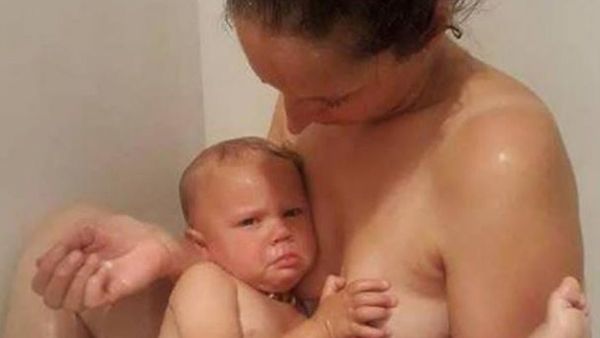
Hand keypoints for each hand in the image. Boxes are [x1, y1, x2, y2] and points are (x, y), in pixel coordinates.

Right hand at [31, 214, 174, 310]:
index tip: (66, 248)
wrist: (152, 240)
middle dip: (57, 273)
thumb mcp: (89, 229)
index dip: (46, 266)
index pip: (41, 281)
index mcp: (71, 269)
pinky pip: (88, 300)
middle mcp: (79, 284)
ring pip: (65, 303)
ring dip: (74, 277)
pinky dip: (92, 282)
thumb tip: (40, 261)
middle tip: (77, 255)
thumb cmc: (126, 233)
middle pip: (48, 297)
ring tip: (94, 259)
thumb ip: (65, 243)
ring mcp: (94, 291)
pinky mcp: (109, 296)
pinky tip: (105, 269)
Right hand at [312, 276, 396, 337]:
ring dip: (379, 312)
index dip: (374, 283)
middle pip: (365, 298)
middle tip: (395, 300)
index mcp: (343, 295)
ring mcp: (347, 318)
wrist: (315, 332)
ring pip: (365, 312)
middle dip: (381, 298)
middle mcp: (346, 304)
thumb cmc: (324, 314)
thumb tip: (342, 278)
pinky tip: (387, 331)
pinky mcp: (348, 331)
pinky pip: (364, 331)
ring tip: (389, 313)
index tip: (388, 285)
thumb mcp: (325, 295)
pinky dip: (376, 332)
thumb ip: (332, 283)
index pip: (359, 285)